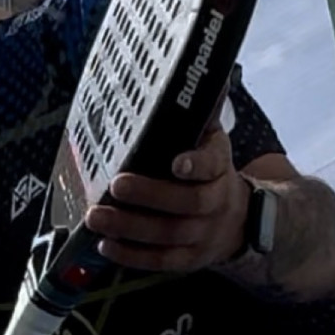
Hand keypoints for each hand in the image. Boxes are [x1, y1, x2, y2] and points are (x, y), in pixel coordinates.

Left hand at [85, 124, 248, 273]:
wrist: (238, 220)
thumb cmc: (209, 174)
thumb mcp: (210, 142)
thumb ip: (198, 116)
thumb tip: (192, 73)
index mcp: (221, 168)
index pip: (214, 165)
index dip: (196, 165)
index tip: (175, 162)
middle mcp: (217, 202)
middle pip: (188, 203)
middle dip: (149, 195)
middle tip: (116, 186)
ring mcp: (204, 234)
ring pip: (169, 234)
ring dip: (129, 227)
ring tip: (96, 217)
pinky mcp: (190, 259)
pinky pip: (161, 261)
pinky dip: (132, 256)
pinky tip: (106, 245)